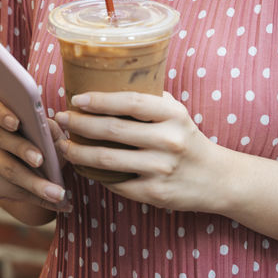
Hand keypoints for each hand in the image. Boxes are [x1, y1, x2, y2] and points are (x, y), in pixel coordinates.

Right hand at [0, 94, 71, 216]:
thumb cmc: (45, 143)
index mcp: (2, 113)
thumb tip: (49, 131)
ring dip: (35, 183)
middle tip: (40, 160)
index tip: (17, 123)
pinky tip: (56, 202)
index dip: (2, 113)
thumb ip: (50, 129)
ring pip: (7, 170)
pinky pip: (13, 190)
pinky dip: (37, 197)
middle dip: (21, 149)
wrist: (38, 172)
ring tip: (58, 193)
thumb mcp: (51, 134)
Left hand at [55, 91, 224, 211]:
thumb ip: (149, 100)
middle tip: (61, 118)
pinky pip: (115, 182)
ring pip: (106, 160)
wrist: (216, 179)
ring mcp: (160, 169)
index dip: (99, 99)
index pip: (129, 102)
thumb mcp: (177, 114)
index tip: (77, 99)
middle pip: (111, 130)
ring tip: (63, 144)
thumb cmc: (188, 140)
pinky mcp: (154, 193)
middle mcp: (168, 141)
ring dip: (78, 152)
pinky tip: (83, 166)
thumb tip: (106, 85)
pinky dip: (94, 174)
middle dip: (79, 124)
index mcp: (173, 115)